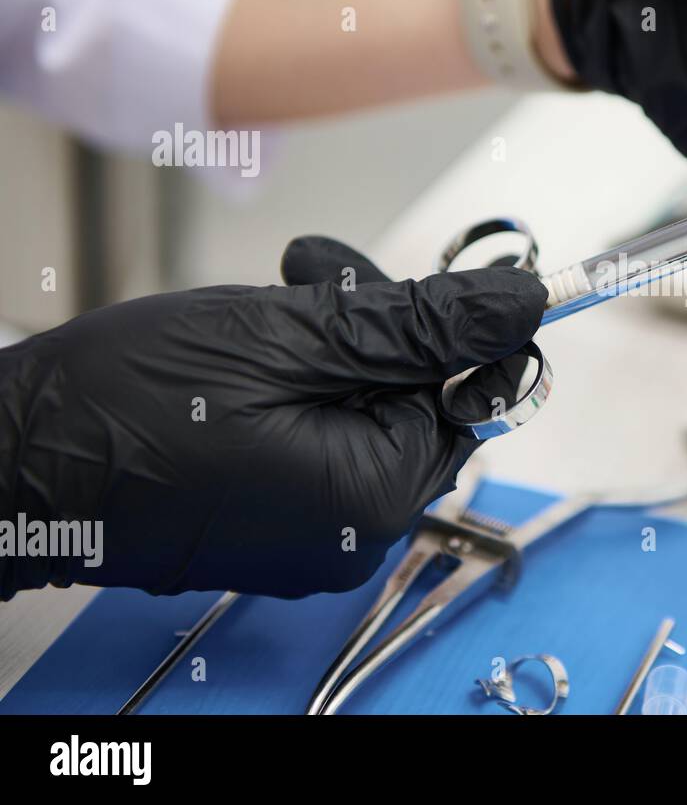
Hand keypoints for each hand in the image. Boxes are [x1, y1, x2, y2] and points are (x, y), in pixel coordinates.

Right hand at [0, 237, 545, 598]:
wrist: (10, 458)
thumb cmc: (124, 405)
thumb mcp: (289, 336)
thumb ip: (417, 325)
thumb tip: (518, 308)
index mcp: (373, 498)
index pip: (465, 396)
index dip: (446, 325)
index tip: (428, 274)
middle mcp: (352, 532)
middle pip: (411, 397)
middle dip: (372, 322)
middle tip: (308, 272)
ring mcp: (309, 531)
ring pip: (359, 404)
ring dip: (328, 338)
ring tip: (265, 297)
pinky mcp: (271, 515)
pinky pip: (316, 434)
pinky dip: (296, 378)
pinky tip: (248, 343)